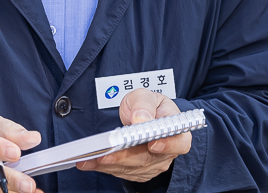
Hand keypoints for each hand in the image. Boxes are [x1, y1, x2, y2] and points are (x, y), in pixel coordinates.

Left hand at [77, 89, 191, 182]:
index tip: (152, 144)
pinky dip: (103, 167)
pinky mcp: (138, 171)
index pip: (179, 143)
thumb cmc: (147, 105)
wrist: (141, 114)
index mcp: (176, 132)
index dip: (167, 145)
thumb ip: (144, 104)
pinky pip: (121, 172)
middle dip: (123, 157)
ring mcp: (153, 165)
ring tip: (88, 158)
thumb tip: (141, 119)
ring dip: (108, 164)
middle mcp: (167, 153)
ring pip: (131, 168)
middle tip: (104, 154)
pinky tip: (88, 162)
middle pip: (147, 159)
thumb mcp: (145, 96)